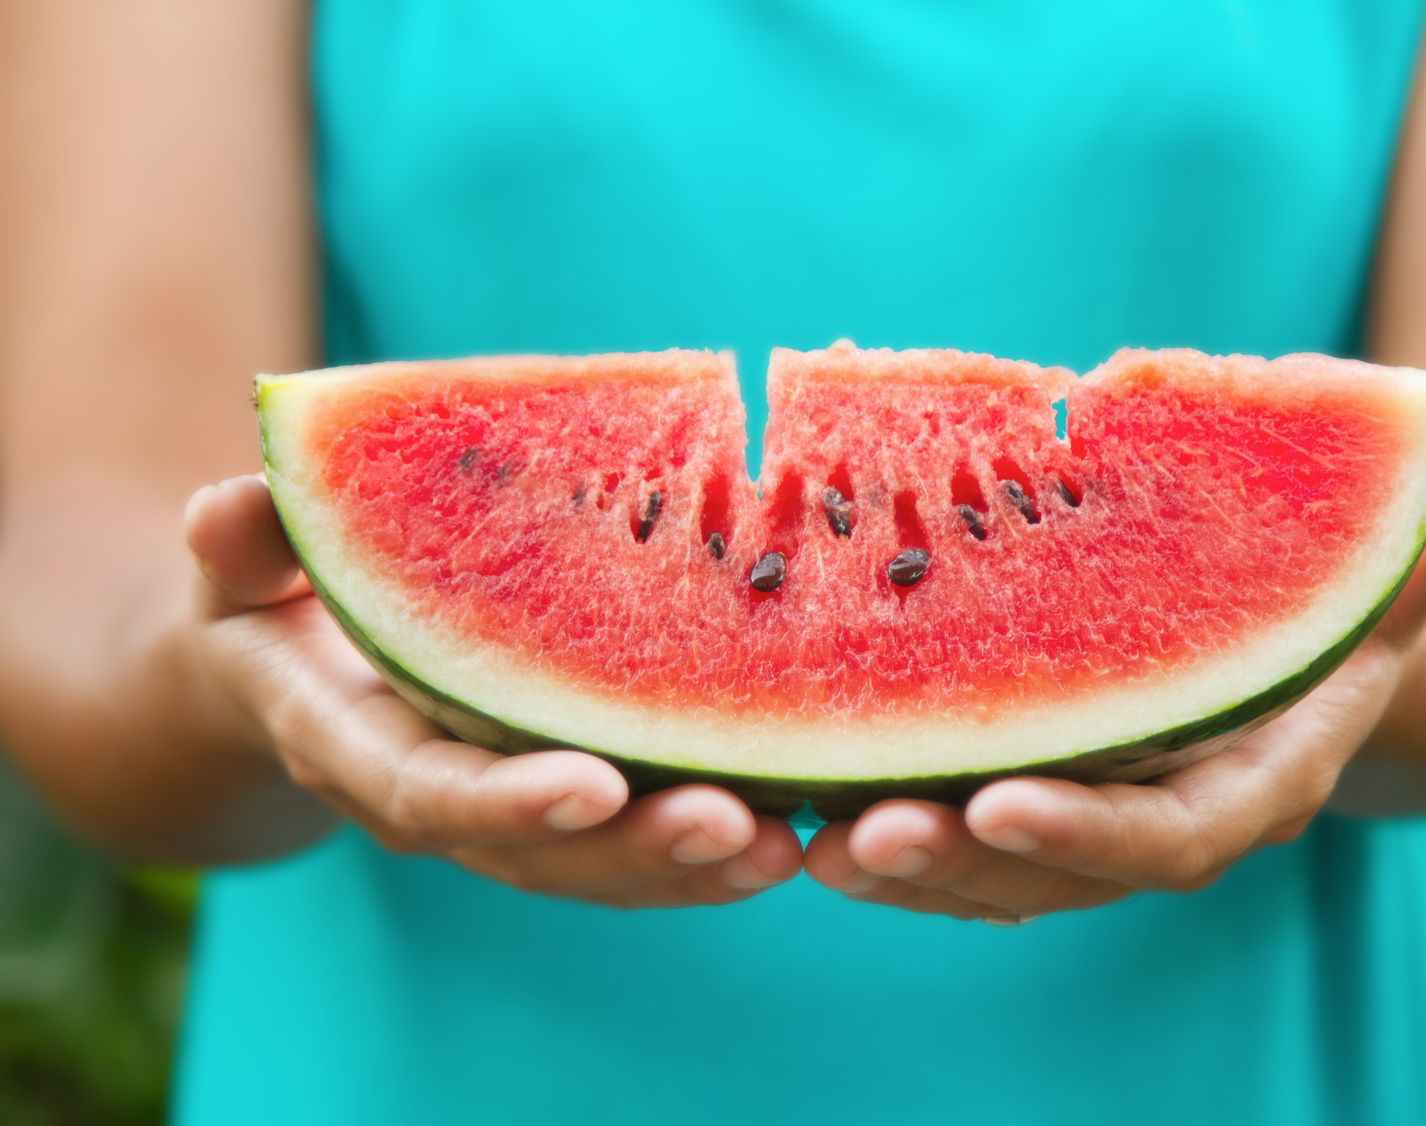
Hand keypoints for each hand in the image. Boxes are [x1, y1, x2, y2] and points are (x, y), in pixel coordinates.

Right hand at [184, 475, 801, 906]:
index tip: (591, 789)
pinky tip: (790, 819)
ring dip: (693, 864)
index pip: (426, 792)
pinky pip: (631, 839)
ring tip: (786, 840)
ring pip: (599, 864)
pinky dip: (705, 844)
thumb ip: (240, 545)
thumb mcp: (238, 567)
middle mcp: (439, 800)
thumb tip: (227, 505)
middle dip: (635, 849)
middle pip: (539, 852)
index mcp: (356, 746)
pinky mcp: (561, 796)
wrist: (285, 678)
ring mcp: (502, 811)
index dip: (503, 800)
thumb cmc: (273, 603)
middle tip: (732, 828)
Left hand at [803, 414, 1425, 922]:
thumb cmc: (1347, 604)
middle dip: (958, 864)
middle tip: (856, 837)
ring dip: (894, 862)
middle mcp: (1161, 819)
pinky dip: (882, 822)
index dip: (1090, 828)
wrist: (1311, 659)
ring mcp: (1091, 818)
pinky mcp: (1031, 792)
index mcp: (1248, 781)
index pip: (1171, 836)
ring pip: (986, 873)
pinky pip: (954, 827)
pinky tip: (799, 789)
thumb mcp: (1400, 558)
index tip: (998, 800)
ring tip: (800, 830)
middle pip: (1055, 876)